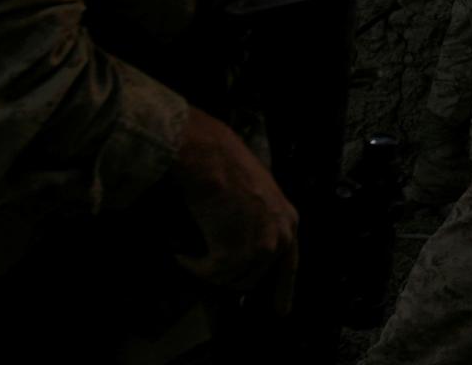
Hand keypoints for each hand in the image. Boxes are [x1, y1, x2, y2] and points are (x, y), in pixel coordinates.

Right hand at [172, 106, 298, 312]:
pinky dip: (192, 265)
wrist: (213, 158)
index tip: (280, 312)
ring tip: (191, 249)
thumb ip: (258, 224)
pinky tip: (182, 250)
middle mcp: (281, 236)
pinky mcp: (235, 254)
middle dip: (227, 276)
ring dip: (206, 269)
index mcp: (289, 221)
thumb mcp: (258, 196)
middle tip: (205, 264)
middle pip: (252, 279)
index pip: (290, 265)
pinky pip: (209, 274)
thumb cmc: (228, 168)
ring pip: (229, 279)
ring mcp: (260, 247)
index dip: (283, 290)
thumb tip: (242, 252)